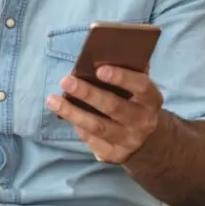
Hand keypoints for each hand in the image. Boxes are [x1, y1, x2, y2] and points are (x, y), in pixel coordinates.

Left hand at [45, 65, 163, 163]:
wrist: (145, 137)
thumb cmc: (133, 99)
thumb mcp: (137, 85)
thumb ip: (126, 68)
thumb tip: (102, 50)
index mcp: (151, 99)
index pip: (141, 87)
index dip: (122, 77)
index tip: (100, 69)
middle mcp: (143, 121)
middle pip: (114, 107)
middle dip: (88, 93)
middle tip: (66, 80)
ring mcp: (129, 141)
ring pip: (98, 127)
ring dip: (73, 113)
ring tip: (53, 100)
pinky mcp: (114, 155)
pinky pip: (92, 141)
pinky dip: (77, 126)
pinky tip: (64, 114)